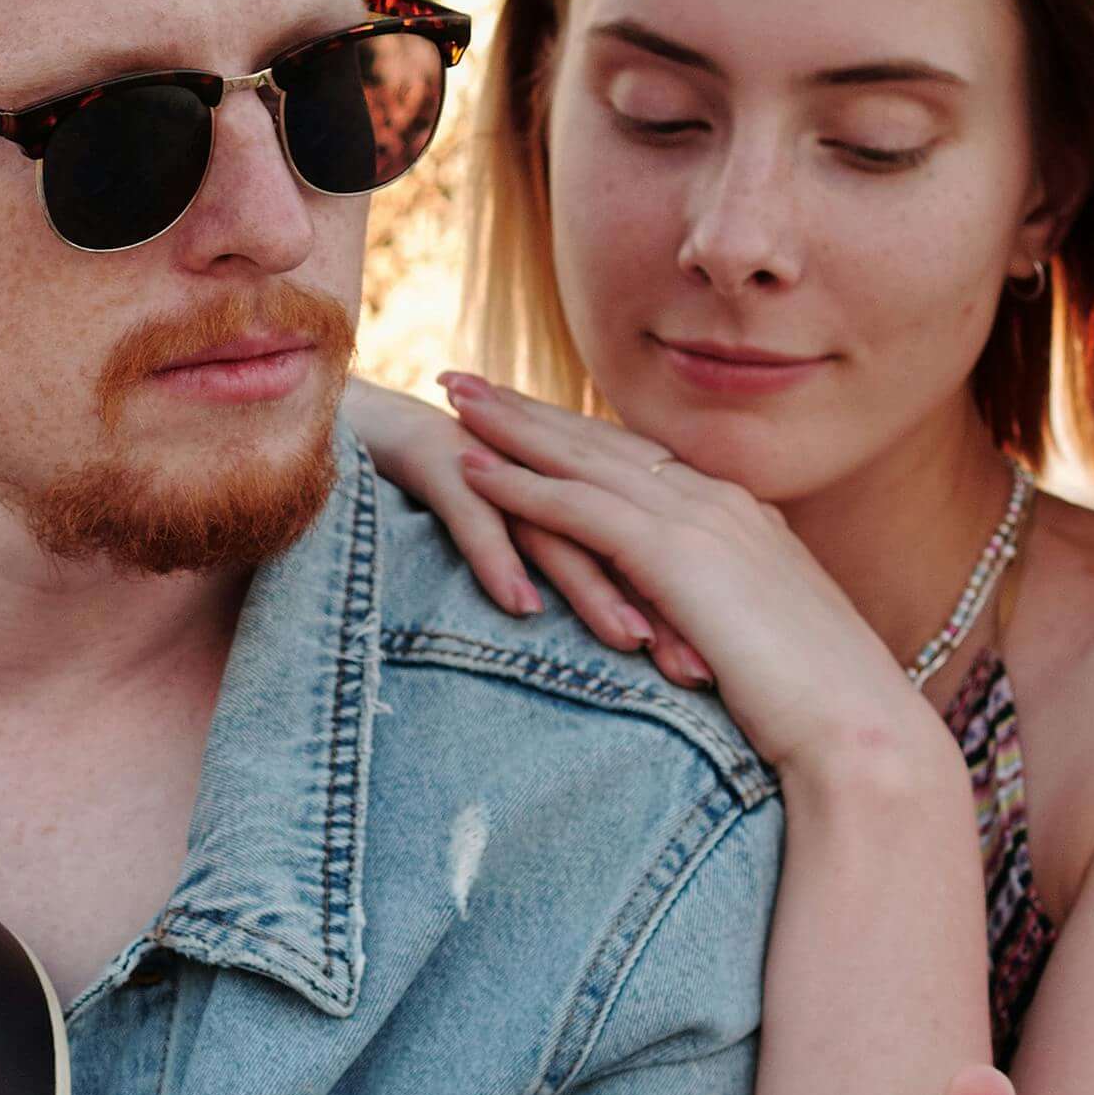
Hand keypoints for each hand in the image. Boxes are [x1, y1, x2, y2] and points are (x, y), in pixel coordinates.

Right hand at [346, 376, 692, 680]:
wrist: (366, 421)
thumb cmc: (454, 486)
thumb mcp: (527, 532)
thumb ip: (579, 569)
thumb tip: (639, 636)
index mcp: (579, 490)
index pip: (650, 553)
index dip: (691, 608)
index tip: (727, 670)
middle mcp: (549, 479)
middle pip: (620, 546)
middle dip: (663, 608)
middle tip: (699, 673)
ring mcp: (498, 471)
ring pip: (556, 533)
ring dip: (595, 589)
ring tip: (629, 641)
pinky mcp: (441, 468)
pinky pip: (473, 521)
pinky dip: (498, 559)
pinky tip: (520, 606)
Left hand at [436, 378, 965, 784]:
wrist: (861, 730)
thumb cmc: (820, 712)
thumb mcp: (763, 648)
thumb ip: (724, 621)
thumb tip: (693, 637)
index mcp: (744, 521)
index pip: (643, 462)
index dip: (580, 436)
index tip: (528, 414)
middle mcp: (721, 503)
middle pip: (605, 441)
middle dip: (532, 408)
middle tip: (467, 378)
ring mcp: (702, 522)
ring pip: (585, 458)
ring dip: (511, 426)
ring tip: (452, 397)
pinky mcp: (677, 556)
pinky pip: (580, 508)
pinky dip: (520, 484)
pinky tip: (468, 472)